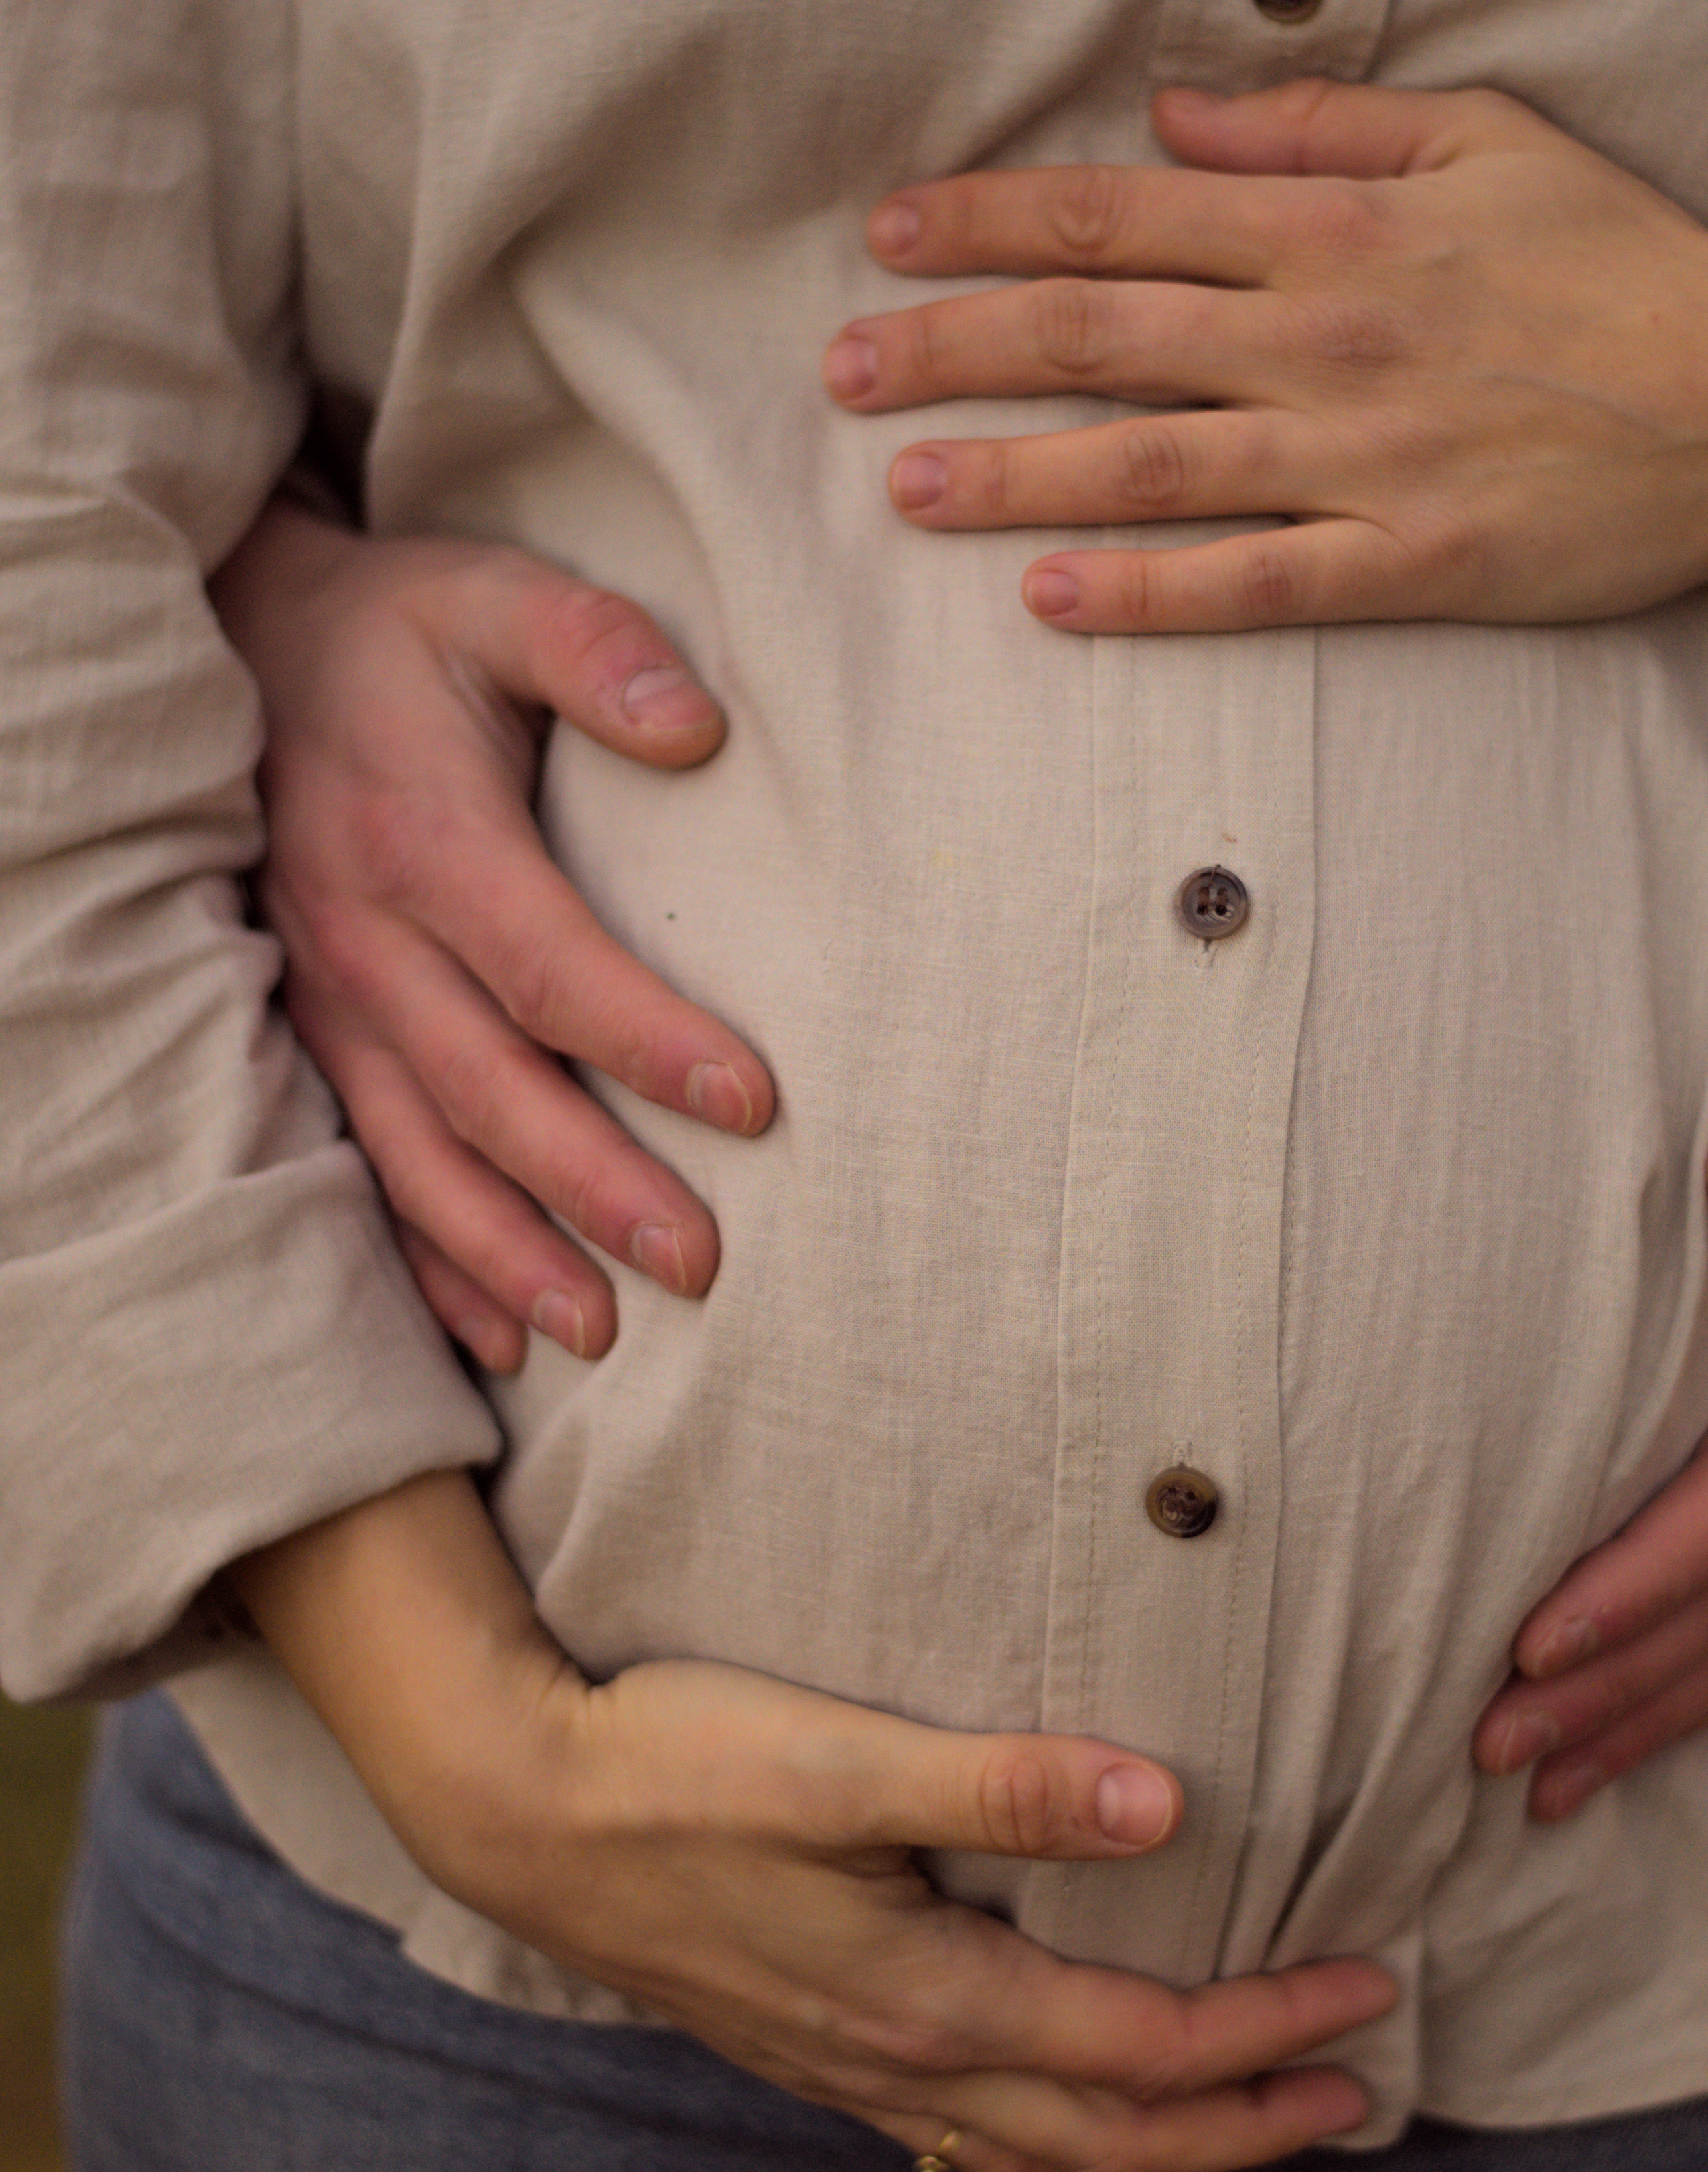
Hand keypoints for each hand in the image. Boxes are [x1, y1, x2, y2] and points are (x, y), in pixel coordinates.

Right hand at [211, 502, 775, 1372]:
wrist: (251, 645)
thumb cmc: (405, 631)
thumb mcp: (495, 596)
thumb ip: (597, 646)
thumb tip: (700, 727)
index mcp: (424, 840)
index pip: (549, 966)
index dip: (649, 1041)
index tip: (755, 1107)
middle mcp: (366, 940)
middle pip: (489, 1089)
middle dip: (591, 1187)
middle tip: (697, 1266)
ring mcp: (330, 1000)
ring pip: (419, 1153)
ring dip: (506, 1253)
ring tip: (599, 1333)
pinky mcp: (315, 1033)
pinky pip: (361, 1166)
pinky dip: (423, 1261)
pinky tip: (492, 1338)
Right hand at [233, 1473, 1395, 2171]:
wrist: (522, 1810)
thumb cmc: (680, 1766)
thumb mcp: (844, 1762)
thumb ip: (1005, 1785)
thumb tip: (1168, 1806)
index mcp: (929, 1996)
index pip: (1143, 2047)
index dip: (1266, 2030)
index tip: (1368, 1992)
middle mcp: (901, 2059)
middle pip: (1109, 2139)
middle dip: (1243, 2126)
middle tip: (1354, 2095)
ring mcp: (852, 2069)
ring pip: (1040, 2155)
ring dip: (1157, 2148)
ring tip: (1244, 2117)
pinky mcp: (817, 2044)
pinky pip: (966, 2138)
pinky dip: (1051, 2143)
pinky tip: (1062, 2111)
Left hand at [827, 80, 1707, 710]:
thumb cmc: (1621, 265)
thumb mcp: (1485, 144)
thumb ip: (1321, 130)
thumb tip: (1172, 123)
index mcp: (1339, 227)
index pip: (1123, 215)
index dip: (991, 222)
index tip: (889, 235)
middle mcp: (1330, 337)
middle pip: (1103, 334)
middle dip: (955, 348)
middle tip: (841, 373)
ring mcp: (1367, 456)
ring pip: (1152, 462)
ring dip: (1015, 474)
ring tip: (902, 489)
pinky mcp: (1412, 563)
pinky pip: (1256, 582)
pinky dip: (1149, 592)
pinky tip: (1050, 601)